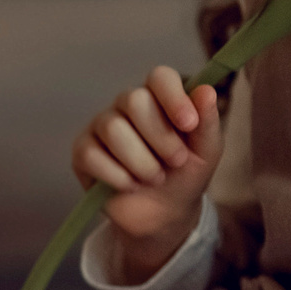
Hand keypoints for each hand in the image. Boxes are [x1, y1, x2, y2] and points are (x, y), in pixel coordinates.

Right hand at [70, 65, 221, 281]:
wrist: (165, 213)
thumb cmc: (186, 173)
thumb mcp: (206, 151)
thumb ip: (207, 120)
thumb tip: (206, 90)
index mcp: (160, 97)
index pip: (160, 76)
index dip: (173, 97)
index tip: (189, 124)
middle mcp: (127, 104)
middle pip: (134, 99)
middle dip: (160, 136)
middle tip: (176, 161)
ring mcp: (102, 125)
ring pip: (113, 128)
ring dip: (142, 162)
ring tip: (156, 178)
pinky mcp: (83, 151)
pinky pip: (92, 155)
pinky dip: (117, 177)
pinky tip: (130, 186)